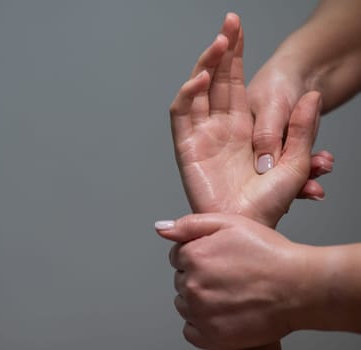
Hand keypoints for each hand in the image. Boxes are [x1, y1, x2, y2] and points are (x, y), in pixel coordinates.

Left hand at [155, 213, 308, 349]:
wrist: (299, 288)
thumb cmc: (269, 253)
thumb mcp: (230, 223)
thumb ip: (189, 225)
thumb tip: (161, 228)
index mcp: (193, 256)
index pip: (177, 256)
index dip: (198, 255)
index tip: (217, 258)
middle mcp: (193, 285)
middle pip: (181, 280)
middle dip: (198, 276)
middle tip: (227, 275)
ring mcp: (201, 313)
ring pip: (185, 304)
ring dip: (199, 300)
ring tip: (228, 293)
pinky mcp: (212, 337)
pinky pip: (191, 330)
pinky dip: (202, 323)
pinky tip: (222, 312)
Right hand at [169, 13, 325, 227]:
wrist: (246, 228)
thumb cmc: (269, 203)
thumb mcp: (297, 162)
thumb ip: (302, 128)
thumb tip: (313, 97)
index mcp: (243, 127)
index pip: (234, 82)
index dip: (236, 54)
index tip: (238, 26)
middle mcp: (220, 127)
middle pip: (215, 80)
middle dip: (221, 51)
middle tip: (229, 24)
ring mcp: (201, 135)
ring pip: (197, 91)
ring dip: (205, 66)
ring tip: (219, 44)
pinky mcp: (186, 147)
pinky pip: (182, 115)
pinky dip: (187, 95)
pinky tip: (202, 79)